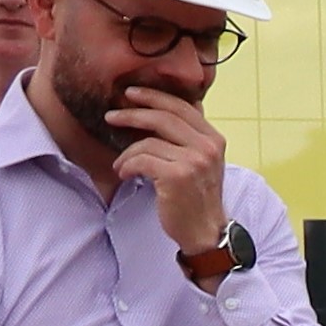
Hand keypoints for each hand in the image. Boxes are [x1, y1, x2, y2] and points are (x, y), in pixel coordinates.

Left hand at [113, 84, 232, 257]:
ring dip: (127, 153)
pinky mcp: (177, 176)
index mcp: (214, 139)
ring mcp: (194, 161)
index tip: (131, 94)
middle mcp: (208, 147)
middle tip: (111, 116)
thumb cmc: (196, 196)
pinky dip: (127, 166)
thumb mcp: (201, 162)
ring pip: (147, 142)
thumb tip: (165, 109)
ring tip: (121, 164)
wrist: (205, 231)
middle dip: (131, 114)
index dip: (153, 96)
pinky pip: (141, 160)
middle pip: (163, 117)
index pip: (182, 107)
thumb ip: (189, 137)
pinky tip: (125, 174)